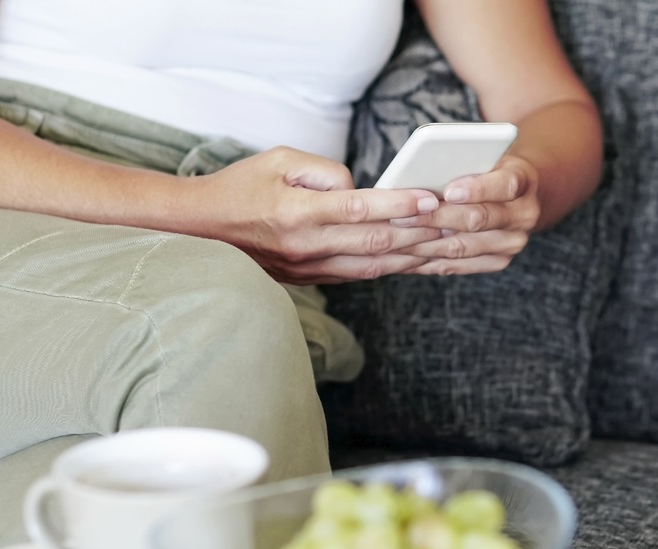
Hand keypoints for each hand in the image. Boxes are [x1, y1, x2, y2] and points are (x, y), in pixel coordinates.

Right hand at [181, 147, 442, 283]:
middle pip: (376, 242)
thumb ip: (324, 172)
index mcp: (297, 214)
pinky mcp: (313, 278)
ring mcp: (310, 268)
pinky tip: (420, 259)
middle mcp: (306, 247)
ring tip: (450, 245)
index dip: (398, 205)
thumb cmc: (239, 187)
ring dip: (415, 255)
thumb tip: (360, 188)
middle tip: (458, 223)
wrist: (200, 230)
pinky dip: (394, 266)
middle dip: (420, 233)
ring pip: (374, 265)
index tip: (430, 198)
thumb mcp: (277, 160)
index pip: (358, 209)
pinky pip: (362, 274)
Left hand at [391, 156, 539, 274]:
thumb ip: (462, 162)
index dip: (477, 189)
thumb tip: (419, 175)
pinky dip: (430, 261)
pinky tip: (406, 257)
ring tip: (395, 240)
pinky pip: (459, 265)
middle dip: (436, 219)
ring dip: (426, 245)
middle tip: (401, 218)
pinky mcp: (499, 261)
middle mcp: (524, 214)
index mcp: (523, 180)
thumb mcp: (483, 156)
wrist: (516, 196)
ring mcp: (512, 242)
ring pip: (464, 247)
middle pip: (477, 220)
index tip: (449, 191)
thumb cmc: (488, 168)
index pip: (504, 185)